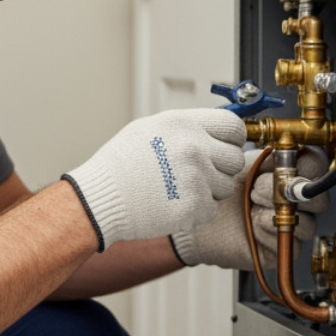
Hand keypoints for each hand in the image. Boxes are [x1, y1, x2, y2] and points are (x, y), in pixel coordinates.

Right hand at [62, 110, 246, 250]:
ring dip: (209, 190)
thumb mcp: (151, 129)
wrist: (100, 198)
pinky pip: (211, 209)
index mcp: (184, 124)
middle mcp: (194, 148)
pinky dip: (196, 211)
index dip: (231, 139)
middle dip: (220, 167)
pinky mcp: (194, 207)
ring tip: (179, 188)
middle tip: (197, 173)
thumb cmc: (121, 165)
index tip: (224, 147)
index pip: (233, 126)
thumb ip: (187, 128)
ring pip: (225, 186)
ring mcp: (196, 178)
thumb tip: (215, 131)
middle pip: (234, 158)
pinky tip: (174, 203)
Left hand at [171, 147, 330, 270]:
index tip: (286, 166)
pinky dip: (266, 232)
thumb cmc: (222, 189)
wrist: (201, 218)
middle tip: (257, 188)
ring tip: (251, 206)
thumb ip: (271, 157)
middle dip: (287, 192)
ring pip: (307, 224)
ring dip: (274, 213)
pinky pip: (290, 242)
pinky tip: (251, 226)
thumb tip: (292, 153)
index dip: (307, 167)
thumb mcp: (245, 164)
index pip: (318, 167)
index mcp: (293, 174)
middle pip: (319, 200)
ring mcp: (294, 226)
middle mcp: (298, 202)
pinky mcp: (283, 249)